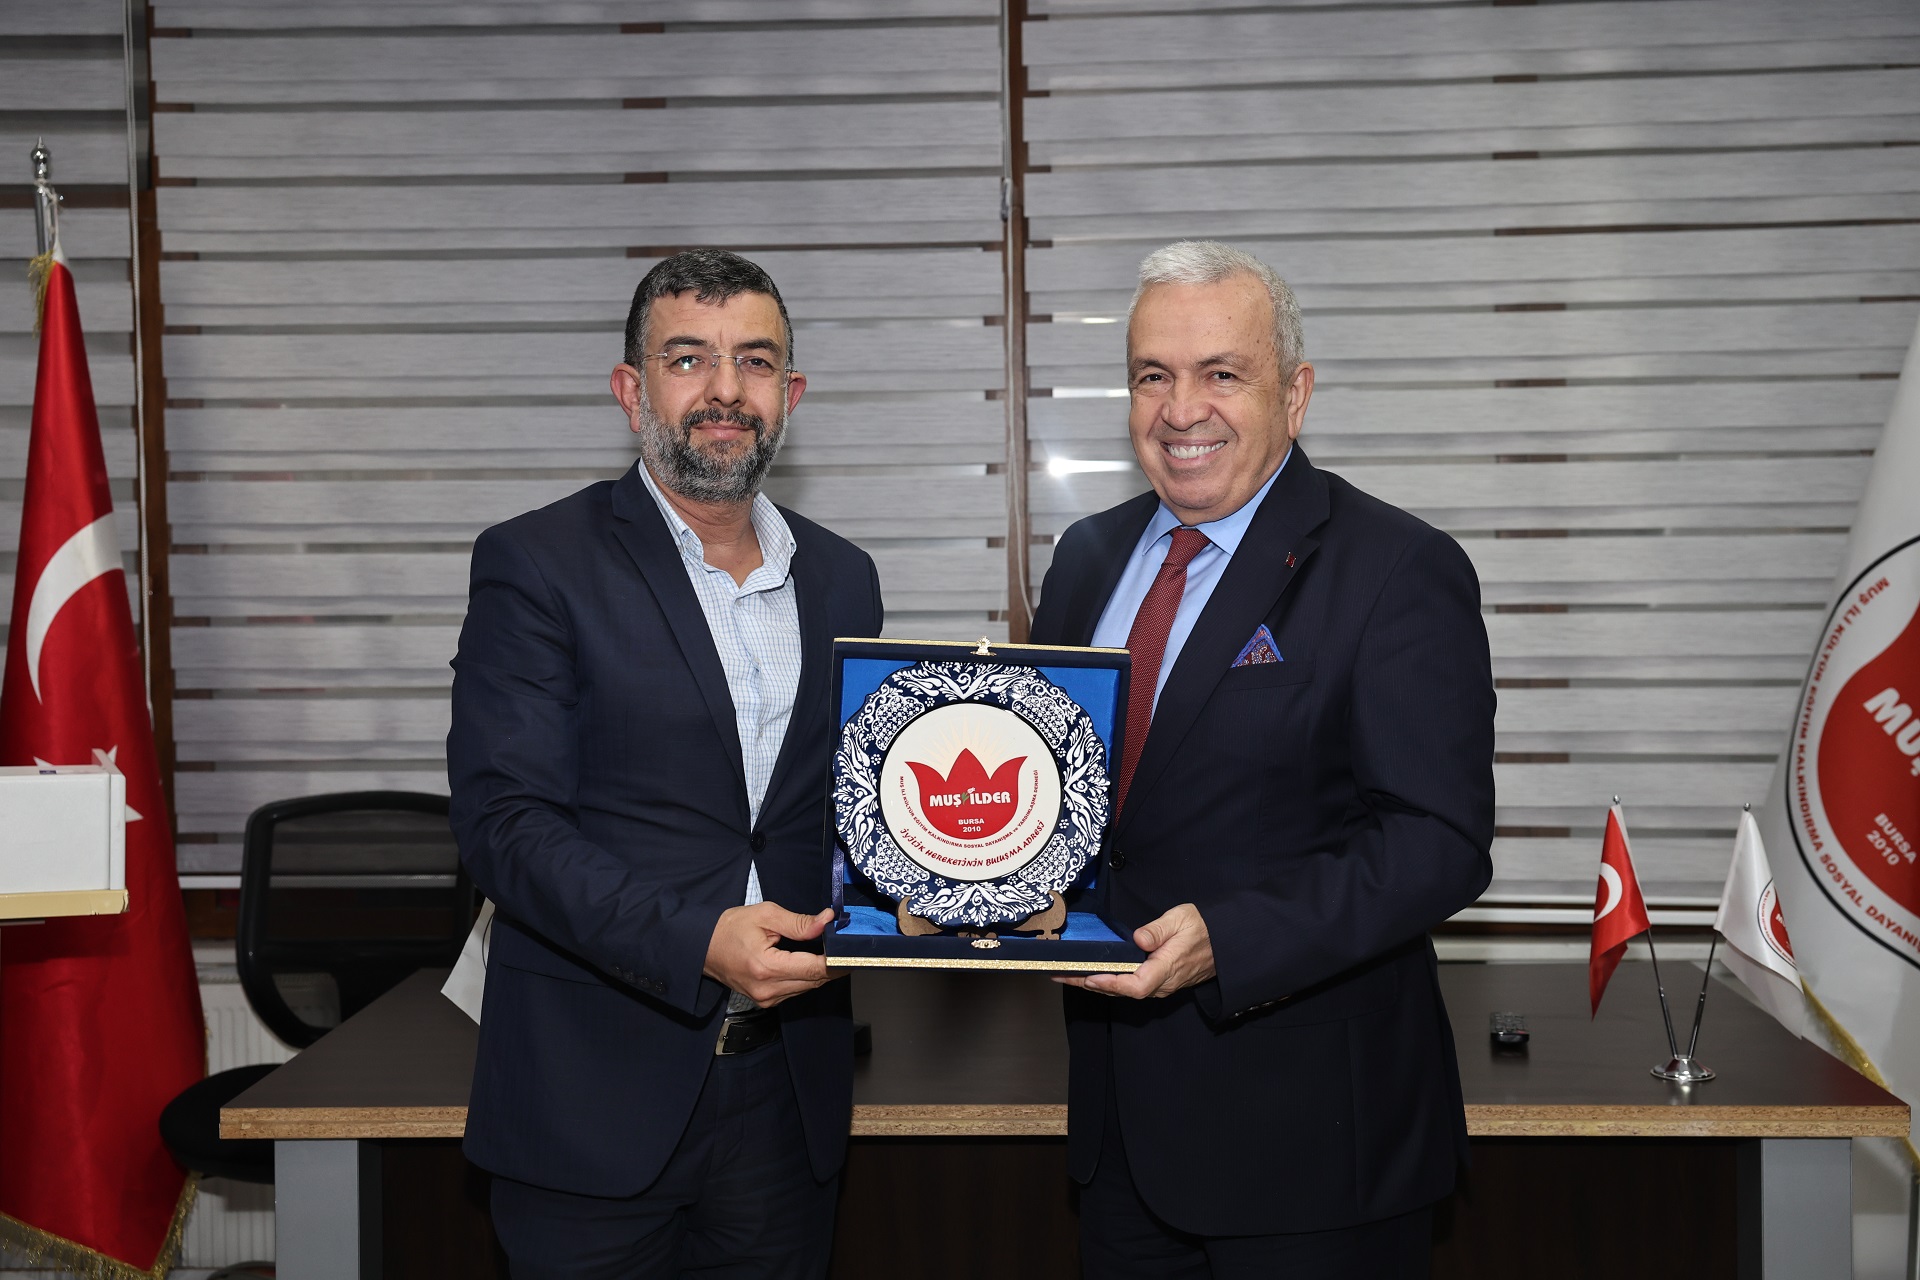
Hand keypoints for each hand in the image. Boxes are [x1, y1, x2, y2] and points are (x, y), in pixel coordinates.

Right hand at [703, 904, 832, 1006]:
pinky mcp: (765, 1001)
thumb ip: (799, 922)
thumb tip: (826, 921)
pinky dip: (806, 977)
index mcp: (767, 967)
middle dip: (833, 965)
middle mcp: (768, 989)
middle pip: (815, 981)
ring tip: (828, 951)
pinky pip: (796, 990)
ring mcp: (766, 998)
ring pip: (808, 987)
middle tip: (845, 947)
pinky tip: (808, 961)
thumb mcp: (766, 915)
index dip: (837, 960)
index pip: (815, 969)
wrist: (702, 946)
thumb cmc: (730, 928)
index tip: (851, 949)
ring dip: (820, 971)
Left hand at [1056, 903, 1214, 998]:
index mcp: (1167, 968)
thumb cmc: (1203, 928)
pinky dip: (1106, 981)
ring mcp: (1159, 985)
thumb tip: (1138, 939)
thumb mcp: (1182, 919)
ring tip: (1066, 973)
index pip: (1135, 985)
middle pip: (1121, 990)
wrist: (1226, 942)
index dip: (1110, 983)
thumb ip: (1158, 930)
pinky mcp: (1157, 982)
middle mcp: (1161, 983)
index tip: (1089, 976)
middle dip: (1088, 982)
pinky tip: (1090, 973)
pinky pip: (1128, 986)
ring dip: (1093, 983)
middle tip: (1060, 973)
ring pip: (1122, 990)